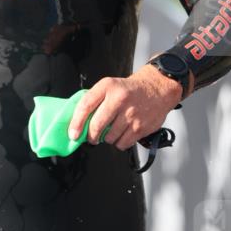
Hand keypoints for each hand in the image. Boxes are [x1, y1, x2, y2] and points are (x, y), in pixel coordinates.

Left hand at [68, 65, 182, 151]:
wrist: (157, 88)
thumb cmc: (129, 90)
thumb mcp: (109, 86)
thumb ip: (94, 101)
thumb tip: (77, 123)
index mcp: (108, 86)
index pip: (86, 106)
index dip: (76, 123)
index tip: (73, 134)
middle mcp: (120, 99)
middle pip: (96, 126)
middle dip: (91, 136)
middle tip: (92, 136)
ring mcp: (131, 114)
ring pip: (109, 138)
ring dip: (107, 138)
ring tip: (113, 129)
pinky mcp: (141, 127)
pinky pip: (122, 144)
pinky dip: (120, 142)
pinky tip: (123, 133)